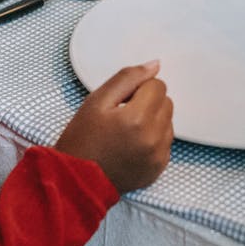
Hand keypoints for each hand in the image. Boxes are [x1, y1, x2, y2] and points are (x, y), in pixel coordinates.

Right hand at [56, 61, 173, 193]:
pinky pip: (166, 142)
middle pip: (166, 102)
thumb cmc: (81, 141)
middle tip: (122, 115)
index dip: (138, 89)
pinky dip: (153, 140)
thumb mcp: (97, 101)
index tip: (121, 101)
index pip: (157, 85)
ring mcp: (158, 155)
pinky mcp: (159, 168)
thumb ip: (127, 78)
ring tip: (126, 132)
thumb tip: (154, 65)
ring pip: (168, 122)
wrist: (76, 180)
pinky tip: (132, 145)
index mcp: (137, 118)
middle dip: (147, 103)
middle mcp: (153, 138)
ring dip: (152, 121)